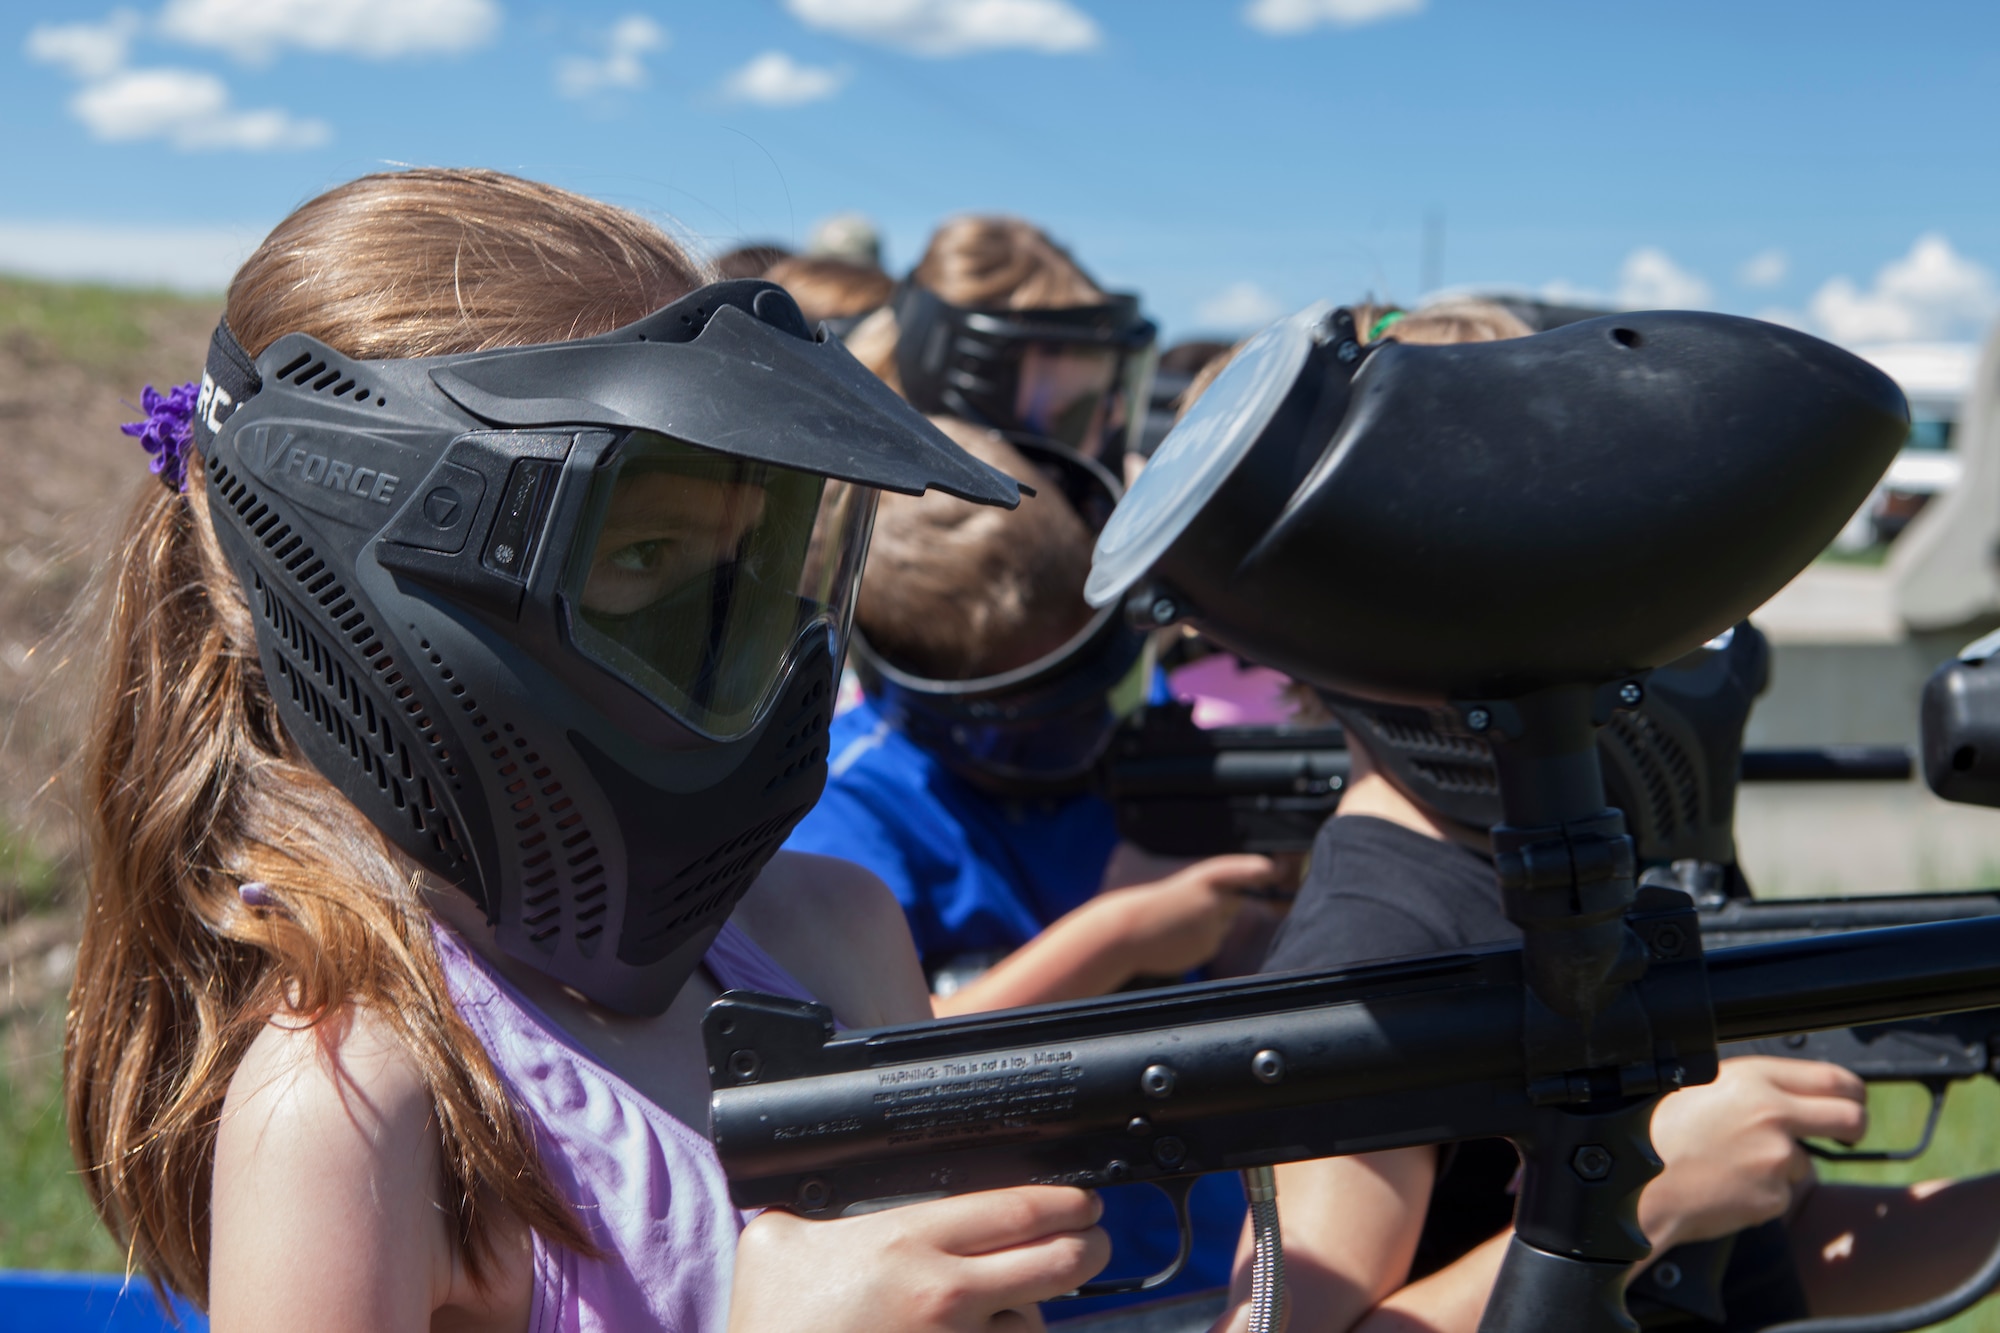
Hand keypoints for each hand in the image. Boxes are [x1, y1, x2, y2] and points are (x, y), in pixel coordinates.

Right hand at [729, 1186, 1108, 1332]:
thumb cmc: (772, 1327)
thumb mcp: (776, 1244)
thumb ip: (813, 1209)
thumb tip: (828, 1189)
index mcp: (908, 1242)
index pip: (1018, 1209)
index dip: (1064, 1201)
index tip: (1081, 1200)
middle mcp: (944, 1296)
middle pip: (1057, 1262)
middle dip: (1089, 1246)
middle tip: (1093, 1237)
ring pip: (1038, 1323)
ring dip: (1040, 1309)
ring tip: (1025, 1300)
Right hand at [1092, 854, 1278, 979]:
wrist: (1126, 933)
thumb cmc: (1150, 906)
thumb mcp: (1180, 889)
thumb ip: (1209, 892)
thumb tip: (1234, 904)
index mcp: (1203, 878)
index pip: (1242, 872)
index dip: (1259, 871)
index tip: (1273, 870)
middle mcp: (1213, 901)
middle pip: (1236, 901)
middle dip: (1224, 904)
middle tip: (1191, 906)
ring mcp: (1212, 927)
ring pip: (1224, 924)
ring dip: (1210, 924)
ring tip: (1178, 923)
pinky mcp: (1208, 948)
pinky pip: (1213, 942)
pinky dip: (1200, 941)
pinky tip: (1177, 938)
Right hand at [1640, 1057, 1866, 1251]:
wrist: (1636, 1183)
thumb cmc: (1656, 1131)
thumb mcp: (1702, 1086)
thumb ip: (1751, 1087)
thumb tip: (1787, 1093)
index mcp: (1752, 1079)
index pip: (1831, 1078)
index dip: (1851, 1091)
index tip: (1851, 1100)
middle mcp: (1772, 1114)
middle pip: (1849, 1118)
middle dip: (1854, 1127)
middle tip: (1846, 1135)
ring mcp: (1776, 1158)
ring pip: (1804, 1162)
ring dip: (1780, 1166)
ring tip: (1731, 1164)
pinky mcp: (1773, 1197)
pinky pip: (1780, 1193)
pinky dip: (1760, 1193)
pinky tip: (1726, 1185)